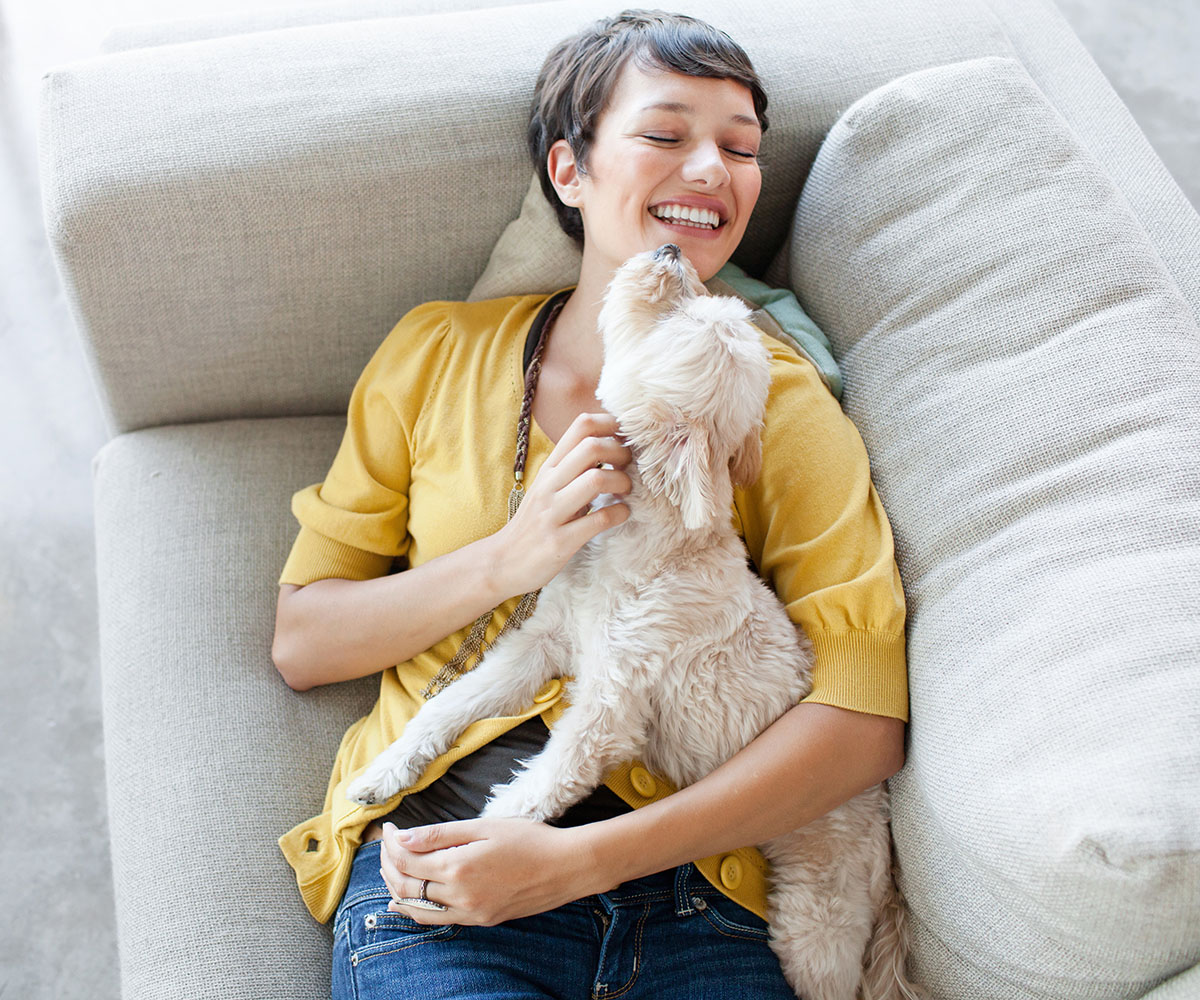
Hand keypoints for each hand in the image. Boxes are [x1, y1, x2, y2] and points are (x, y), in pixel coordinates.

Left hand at [376, 818, 607, 925]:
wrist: (566, 867)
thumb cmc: (529, 839)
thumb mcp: (484, 827)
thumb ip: (440, 834)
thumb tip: (403, 838)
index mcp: (458, 867)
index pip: (408, 859)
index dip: (392, 843)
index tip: (389, 829)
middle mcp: (459, 896)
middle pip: (407, 884)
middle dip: (389, 864)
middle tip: (387, 845)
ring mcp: (469, 912)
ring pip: (417, 907)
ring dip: (397, 888)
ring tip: (389, 869)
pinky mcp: (480, 920)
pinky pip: (436, 919)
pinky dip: (415, 910)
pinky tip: (404, 901)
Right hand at [488, 412, 632, 596]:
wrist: (502, 562)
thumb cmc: (534, 523)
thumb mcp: (549, 488)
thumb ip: (574, 468)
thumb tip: (612, 448)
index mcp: (550, 468)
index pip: (581, 426)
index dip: (612, 424)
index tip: (628, 437)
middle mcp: (549, 485)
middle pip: (592, 447)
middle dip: (621, 452)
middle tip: (630, 467)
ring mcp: (553, 513)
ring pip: (596, 480)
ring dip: (622, 482)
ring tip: (625, 492)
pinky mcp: (560, 541)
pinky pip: (599, 520)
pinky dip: (620, 514)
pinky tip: (622, 515)